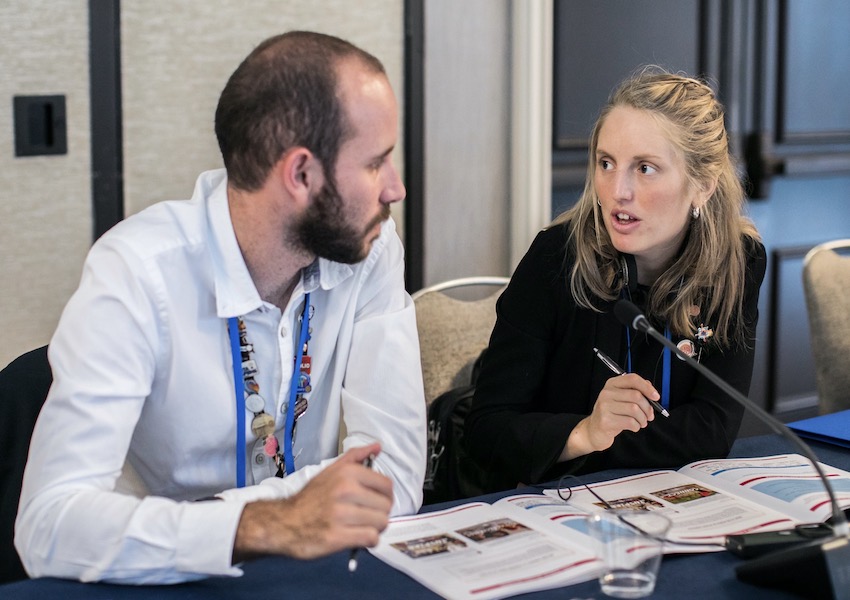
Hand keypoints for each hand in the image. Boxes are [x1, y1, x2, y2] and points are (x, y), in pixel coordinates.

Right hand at [232, 442, 392, 562]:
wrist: (284, 522)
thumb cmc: (310, 498)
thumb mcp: (330, 470)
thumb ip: (356, 457)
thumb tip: (377, 446)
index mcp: (347, 472)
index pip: (386, 485)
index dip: (385, 495)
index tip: (376, 500)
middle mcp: (345, 490)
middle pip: (386, 505)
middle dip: (380, 513)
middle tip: (367, 516)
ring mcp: (341, 514)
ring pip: (381, 522)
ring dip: (375, 527)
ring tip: (363, 526)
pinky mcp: (337, 536)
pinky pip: (371, 538)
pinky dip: (369, 540)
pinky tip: (360, 537)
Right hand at [561, 374, 658, 460]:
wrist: (594, 430)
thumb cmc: (611, 414)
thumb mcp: (621, 399)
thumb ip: (635, 391)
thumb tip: (650, 388)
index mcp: (612, 384)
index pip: (632, 379)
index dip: (647, 387)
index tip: (656, 397)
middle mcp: (606, 393)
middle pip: (636, 396)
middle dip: (648, 408)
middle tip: (650, 415)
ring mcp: (604, 406)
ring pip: (634, 410)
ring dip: (643, 418)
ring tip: (642, 422)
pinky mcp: (605, 420)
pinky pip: (630, 422)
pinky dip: (636, 426)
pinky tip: (634, 427)